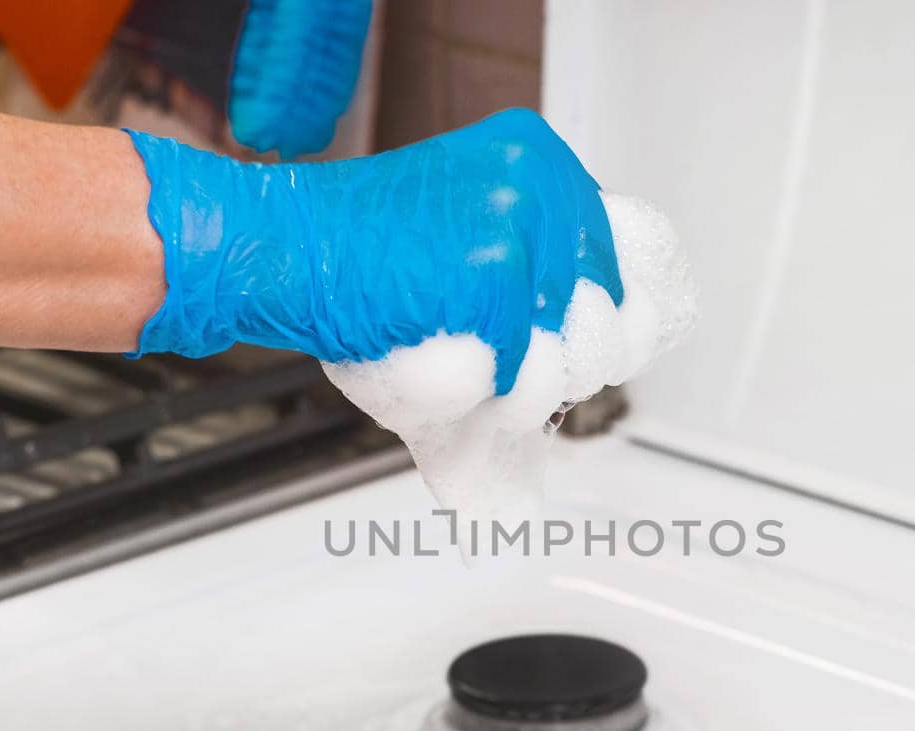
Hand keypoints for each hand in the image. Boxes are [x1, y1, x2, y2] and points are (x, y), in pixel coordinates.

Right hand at [126, 109, 623, 394]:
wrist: (292, 250)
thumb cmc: (363, 258)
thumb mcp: (469, 229)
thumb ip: (541, 262)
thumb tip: (622, 330)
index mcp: (539, 158)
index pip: (618, 268)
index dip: (590, 327)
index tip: (552, 343)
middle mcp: (540, 179)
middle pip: (608, 319)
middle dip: (564, 364)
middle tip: (504, 362)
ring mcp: (521, 223)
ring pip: (571, 354)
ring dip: (526, 387)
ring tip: (472, 362)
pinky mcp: (496, 274)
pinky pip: (519, 371)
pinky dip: (479, 388)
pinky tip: (440, 356)